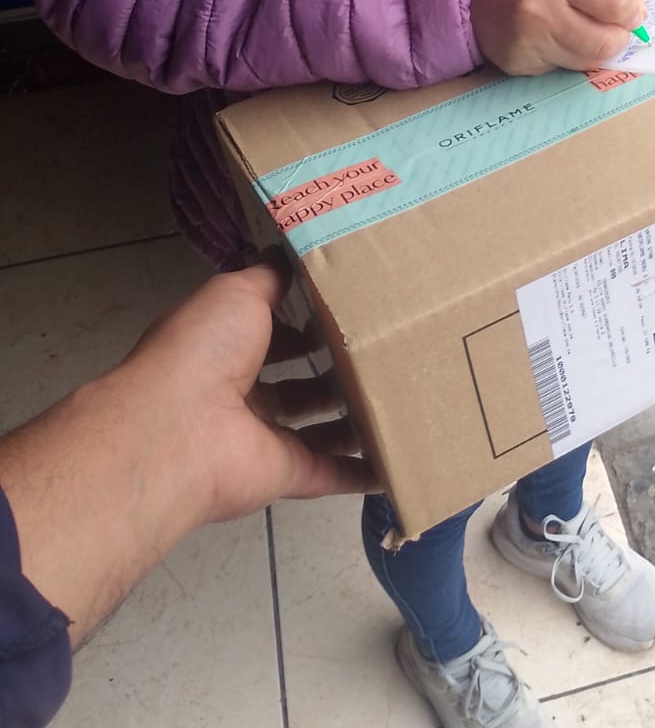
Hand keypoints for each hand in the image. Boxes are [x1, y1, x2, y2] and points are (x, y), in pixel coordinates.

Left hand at [0, 256, 375, 648]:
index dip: (304, 322)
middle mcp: (241, 395)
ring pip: (317, 429)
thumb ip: (267, 277)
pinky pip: (330, 473)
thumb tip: (288, 252)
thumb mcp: (236, 293)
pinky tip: (397, 459)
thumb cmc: (205, 350)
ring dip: (352, 419)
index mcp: (224, 349)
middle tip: (386, 353)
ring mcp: (264, 439)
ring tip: (402, 397)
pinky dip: (361, 473)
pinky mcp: (286, 474)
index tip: (349, 308)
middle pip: (296, 383)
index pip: (270, 334)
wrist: (179, 431)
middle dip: (334, 371)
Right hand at [471, 0, 646, 74]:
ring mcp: (527, 41)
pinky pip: (561, 67)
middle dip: (619, 36)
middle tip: (613, 26)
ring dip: (595, 48)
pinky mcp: (519, 64)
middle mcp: (540, 9)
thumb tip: (639, 11)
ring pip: (588, 61)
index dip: (633, 12)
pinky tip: (553, 36)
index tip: (631, 11)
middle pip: (606, 43)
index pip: (617, 6)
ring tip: (582, 28)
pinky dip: (567, 54)